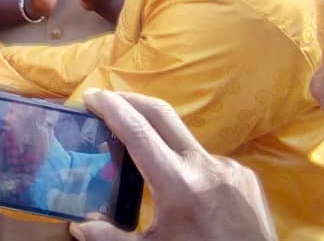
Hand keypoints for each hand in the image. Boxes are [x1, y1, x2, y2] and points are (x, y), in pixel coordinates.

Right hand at [69, 90, 276, 240]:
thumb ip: (112, 239)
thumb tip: (79, 227)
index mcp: (178, 184)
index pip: (138, 131)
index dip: (112, 108)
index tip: (92, 96)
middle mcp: (204, 165)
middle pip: (160, 113)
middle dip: (130, 100)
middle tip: (106, 100)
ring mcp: (228, 167)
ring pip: (184, 141)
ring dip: (159, 138)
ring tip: (139, 150)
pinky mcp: (244, 175)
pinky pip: (207, 161)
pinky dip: (186, 164)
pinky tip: (182, 186)